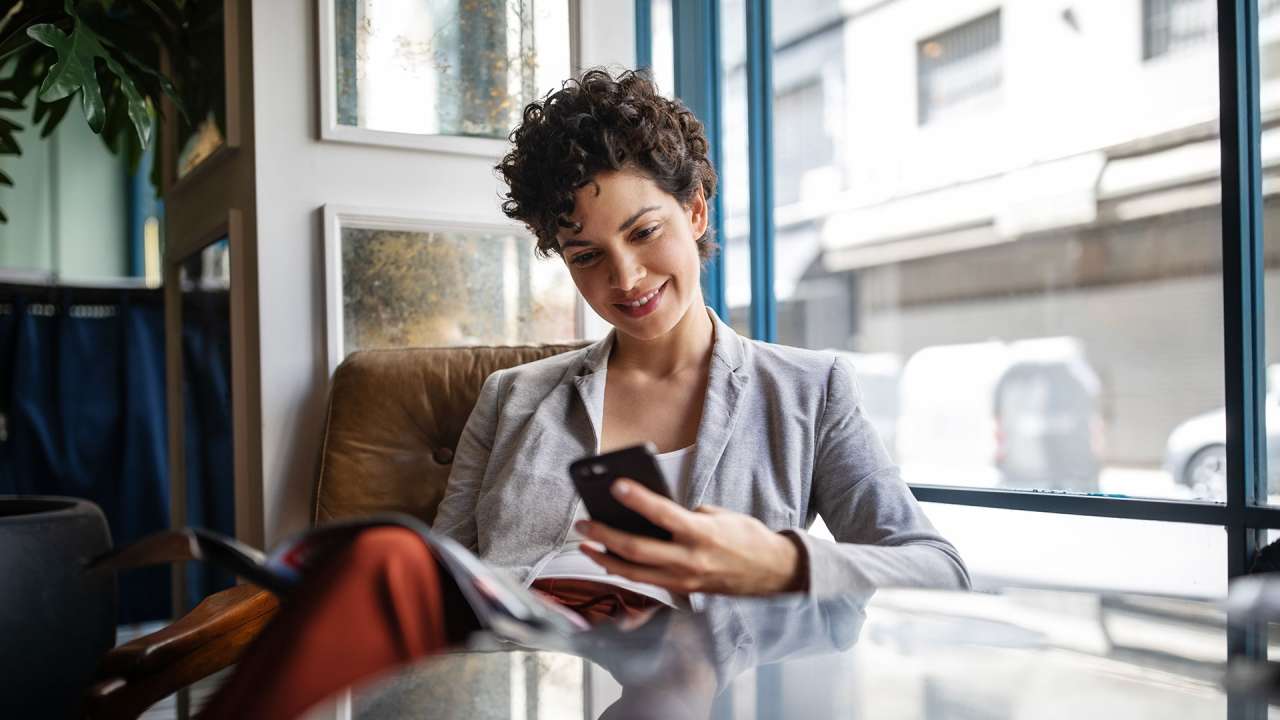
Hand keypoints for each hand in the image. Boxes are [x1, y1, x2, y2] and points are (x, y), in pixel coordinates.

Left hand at [575, 478, 806, 595]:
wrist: (772, 574)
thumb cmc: (747, 538)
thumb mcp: (719, 515)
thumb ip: (687, 515)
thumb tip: (655, 513)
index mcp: (702, 533)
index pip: (662, 513)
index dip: (636, 499)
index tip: (615, 485)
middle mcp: (690, 560)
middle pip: (636, 550)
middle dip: (604, 535)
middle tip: (584, 522)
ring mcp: (684, 580)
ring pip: (633, 573)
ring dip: (605, 558)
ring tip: (586, 544)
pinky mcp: (682, 591)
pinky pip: (645, 581)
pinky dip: (624, 570)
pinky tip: (610, 559)